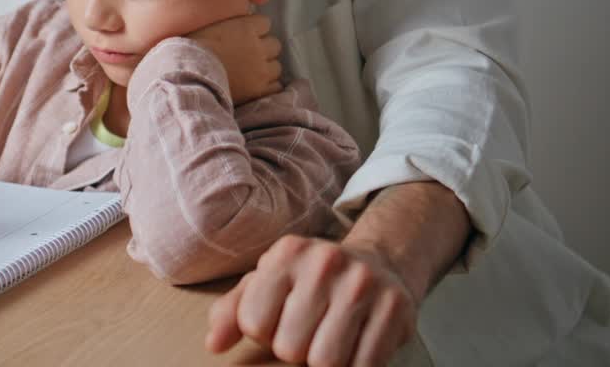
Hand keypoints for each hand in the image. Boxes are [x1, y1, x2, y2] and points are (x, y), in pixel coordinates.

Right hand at [188, 13, 281, 104]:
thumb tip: (230, 24)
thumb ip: (226, 23)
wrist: (186, 77)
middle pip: (274, 44)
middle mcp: (258, 47)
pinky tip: (254, 86)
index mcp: (245, 27)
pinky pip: (275, 86)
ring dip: (266, 68)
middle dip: (263, 48)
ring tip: (249, 73)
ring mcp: (261, 70)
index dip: (254, 29)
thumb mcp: (206, 27)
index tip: (244, 35)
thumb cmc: (189, 51)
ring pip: (276, 66)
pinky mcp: (259, 90)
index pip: (264, 23)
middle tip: (246, 55)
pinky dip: (267, 86)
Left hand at [207, 235, 416, 366]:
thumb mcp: (268, 283)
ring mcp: (363, 284)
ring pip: (326, 362)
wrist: (378, 263)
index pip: (253, 322)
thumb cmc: (311, 281)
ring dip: (324, 362)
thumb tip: (214, 345)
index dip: (263, 334)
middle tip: (308, 333)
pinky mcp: (396, 308)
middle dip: (295, 350)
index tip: (277, 321)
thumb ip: (233, 311)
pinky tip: (354, 347)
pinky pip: (364, 366)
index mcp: (286, 254)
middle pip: (290, 347)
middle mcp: (324, 262)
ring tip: (328, 340)